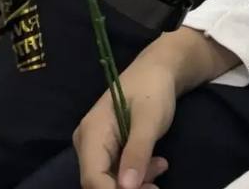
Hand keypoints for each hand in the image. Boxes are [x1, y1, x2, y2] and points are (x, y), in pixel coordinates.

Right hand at [73, 53, 177, 188]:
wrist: (157, 71)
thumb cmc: (152, 89)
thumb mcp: (150, 120)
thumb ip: (137, 152)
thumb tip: (127, 188)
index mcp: (92, 132)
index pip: (92, 178)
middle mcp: (87, 142)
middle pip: (100, 182)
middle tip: (156, 185)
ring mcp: (95, 147)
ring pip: (109, 181)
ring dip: (135, 183)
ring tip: (161, 165)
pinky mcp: (106, 150)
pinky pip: (116, 174)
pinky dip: (136, 175)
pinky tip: (156, 164)